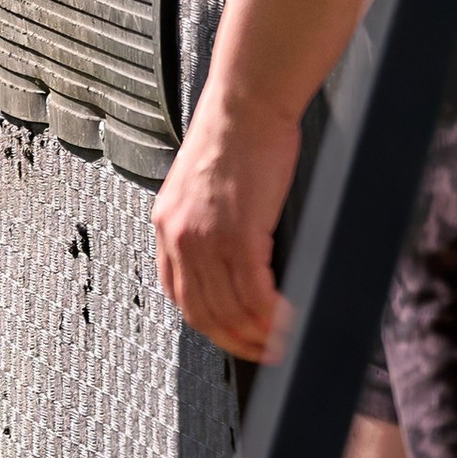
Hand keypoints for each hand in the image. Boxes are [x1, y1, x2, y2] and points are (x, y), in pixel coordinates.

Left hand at [153, 82, 304, 362]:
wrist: (247, 104)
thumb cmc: (235, 137)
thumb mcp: (204, 189)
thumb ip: (208, 226)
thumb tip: (232, 262)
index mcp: (167, 225)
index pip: (178, 293)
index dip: (207, 324)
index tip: (231, 336)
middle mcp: (178, 236)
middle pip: (202, 312)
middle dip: (235, 341)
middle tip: (263, 353)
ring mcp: (205, 238)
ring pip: (230, 309)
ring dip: (259, 335)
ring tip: (283, 344)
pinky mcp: (238, 234)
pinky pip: (255, 294)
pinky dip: (274, 316)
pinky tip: (290, 322)